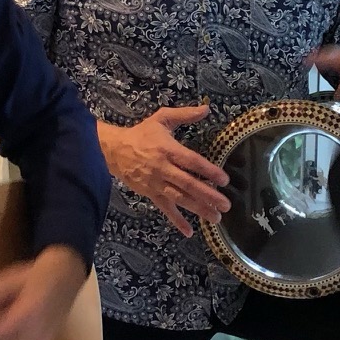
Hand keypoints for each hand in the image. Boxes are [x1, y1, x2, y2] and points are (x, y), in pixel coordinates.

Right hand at [98, 106, 230, 237]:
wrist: (114, 150)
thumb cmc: (141, 134)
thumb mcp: (162, 118)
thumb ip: (185, 114)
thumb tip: (206, 108)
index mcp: (168, 150)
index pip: (191, 162)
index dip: (208, 171)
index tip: (224, 180)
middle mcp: (163, 169)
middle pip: (188, 184)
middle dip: (208, 196)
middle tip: (226, 205)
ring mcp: (156, 184)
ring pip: (180, 199)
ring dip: (198, 209)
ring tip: (215, 218)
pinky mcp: (150, 194)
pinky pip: (165, 209)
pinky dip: (177, 221)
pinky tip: (189, 232)